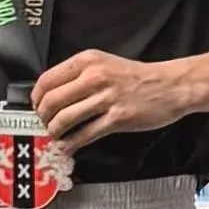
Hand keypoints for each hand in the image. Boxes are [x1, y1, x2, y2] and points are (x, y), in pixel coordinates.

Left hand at [30, 50, 195, 151]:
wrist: (171, 86)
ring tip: (56, 136)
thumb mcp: (106, 64)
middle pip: (52, 101)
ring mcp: (107, 98)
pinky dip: (72, 143)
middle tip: (45, 124)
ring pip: (65, 119)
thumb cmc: (138, 77)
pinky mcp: (118, 118)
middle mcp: (95, 77)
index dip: (36, 98)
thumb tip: (53, 96)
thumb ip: (80, 75)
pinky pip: (85, 134)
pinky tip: (68, 147)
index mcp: (88, 61)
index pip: (47, 80)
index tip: (37, 107)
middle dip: (43, 117)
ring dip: (55, 132)